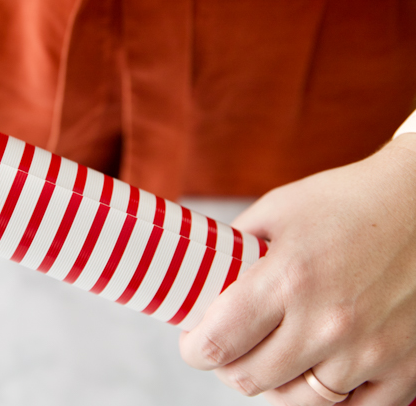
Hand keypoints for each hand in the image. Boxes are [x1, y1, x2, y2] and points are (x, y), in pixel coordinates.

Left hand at [180, 134, 415, 405]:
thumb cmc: (347, 201)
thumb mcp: (278, 210)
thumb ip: (234, 248)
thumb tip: (199, 279)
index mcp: (287, 278)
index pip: (217, 343)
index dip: (194, 350)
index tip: (193, 342)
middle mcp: (326, 323)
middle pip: (248, 379)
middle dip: (226, 366)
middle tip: (229, 348)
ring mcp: (369, 351)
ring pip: (295, 401)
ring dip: (274, 383)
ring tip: (272, 357)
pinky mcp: (405, 368)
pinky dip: (328, 395)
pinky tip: (318, 368)